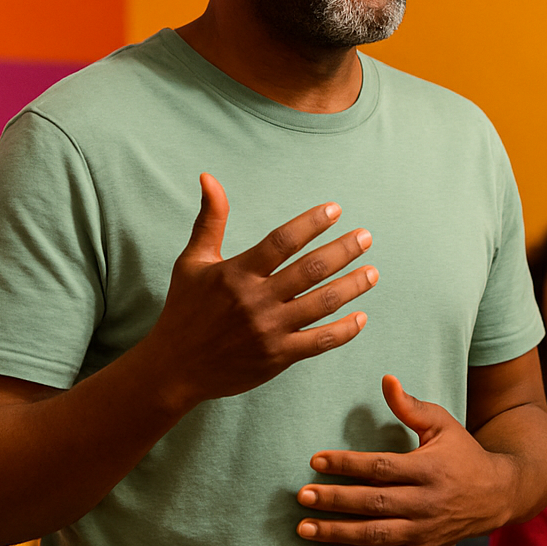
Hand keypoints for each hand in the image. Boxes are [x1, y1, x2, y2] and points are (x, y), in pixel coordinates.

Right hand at [144, 173, 377, 410]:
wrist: (174, 368)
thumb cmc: (184, 310)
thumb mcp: (192, 262)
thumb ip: (210, 220)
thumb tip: (209, 177)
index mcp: (237, 273)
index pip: (282, 241)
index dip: (311, 223)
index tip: (335, 210)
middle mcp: (256, 300)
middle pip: (311, 270)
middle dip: (344, 250)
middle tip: (366, 237)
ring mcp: (269, 330)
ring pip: (322, 304)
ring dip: (352, 286)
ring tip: (372, 272)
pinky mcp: (277, 357)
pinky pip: (319, 342)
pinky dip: (344, 330)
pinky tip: (361, 317)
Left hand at [295, 375, 517, 545]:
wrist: (499, 496)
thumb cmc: (464, 454)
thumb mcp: (443, 425)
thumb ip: (411, 406)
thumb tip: (386, 379)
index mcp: (428, 469)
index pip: (381, 467)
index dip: (347, 464)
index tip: (315, 460)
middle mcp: (425, 502)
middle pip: (374, 503)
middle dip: (335, 500)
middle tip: (301, 496)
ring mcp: (422, 530)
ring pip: (375, 535)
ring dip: (337, 533)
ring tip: (304, 528)